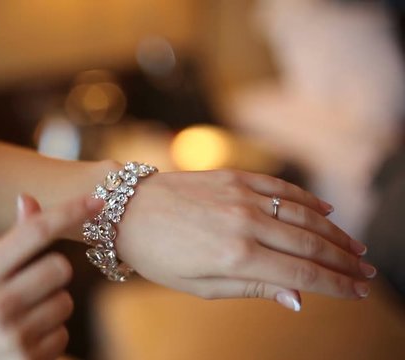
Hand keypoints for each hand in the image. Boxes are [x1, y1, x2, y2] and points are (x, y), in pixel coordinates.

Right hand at [0, 194, 102, 359]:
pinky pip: (61, 336)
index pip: (34, 232)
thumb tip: (28, 199)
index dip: (70, 212)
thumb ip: (5, 246)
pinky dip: (48, 338)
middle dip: (54, 274)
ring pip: (64, 303)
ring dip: (51, 309)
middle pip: (61, 267)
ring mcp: (14, 336)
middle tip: (31, 286)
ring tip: (18, 321)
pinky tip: (20, 344)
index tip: (96, 200)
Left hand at [116, 169, 374, 310]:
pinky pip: (281, 187)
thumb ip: (251, 288)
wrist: (126, 210)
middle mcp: (245, 223)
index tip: (359, 292)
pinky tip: (325, 211)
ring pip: (303, 215)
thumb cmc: (158, 255)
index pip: (302, 274)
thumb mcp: (199, 286)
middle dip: (344, 261)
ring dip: (334, 233)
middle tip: (367, 272)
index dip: (336, 285)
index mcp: (236, 257)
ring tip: (355, 248)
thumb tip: (297, 298)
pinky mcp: (234, 176)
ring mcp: (241, 196)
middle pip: (310, 245)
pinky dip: (307, 200)